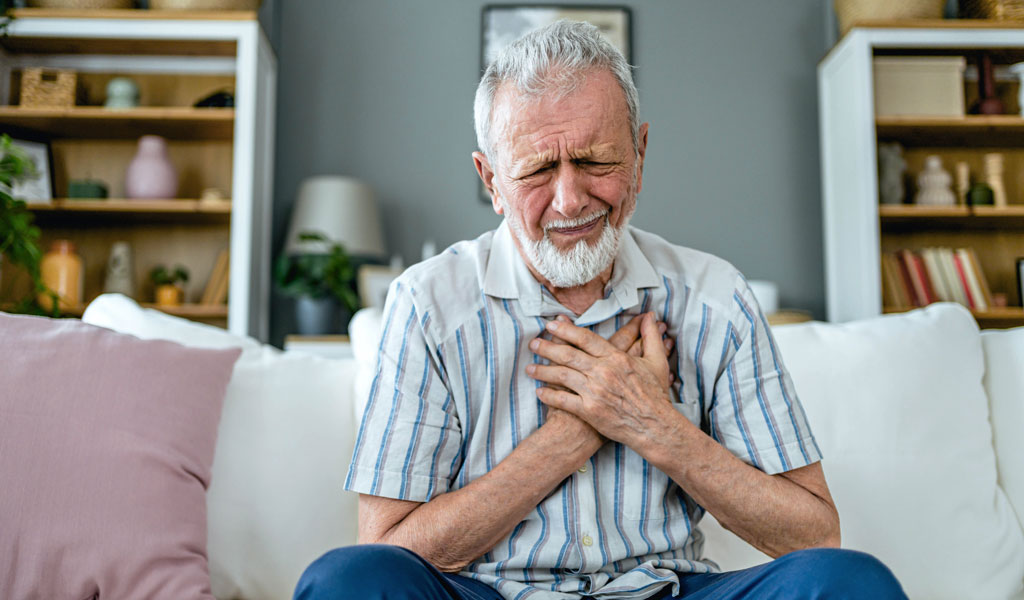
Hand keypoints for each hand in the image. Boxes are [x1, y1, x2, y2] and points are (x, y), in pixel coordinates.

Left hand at [526, 313, 676, 447]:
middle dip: (547, 347)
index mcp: (616, 358)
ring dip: (543, 371)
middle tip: (533, 343)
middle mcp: (603, 373)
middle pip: (568, 355)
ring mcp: (595, 392)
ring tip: (529, 368)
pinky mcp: (590, 411)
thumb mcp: (656, 362)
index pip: (586, 339)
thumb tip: (651, 317)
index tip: (552, 325)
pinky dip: (549, 396)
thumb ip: (651, 337)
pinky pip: (564, 401)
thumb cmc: (655, 395)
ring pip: (562, 376)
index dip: (566, 330)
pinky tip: (539, 392)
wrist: (654, 426)